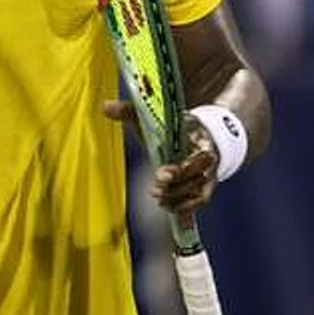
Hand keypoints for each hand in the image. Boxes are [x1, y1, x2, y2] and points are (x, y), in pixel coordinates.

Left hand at [101, 102, 220, 221]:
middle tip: (154, 189)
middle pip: (197, 177)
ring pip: (196, 193)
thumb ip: (130, 113)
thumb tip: (106, 106)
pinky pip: (196, 204)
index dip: (180, 167)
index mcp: (199, 139)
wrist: (197, 137)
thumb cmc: (173, 128)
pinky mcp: (203, 190)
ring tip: (157, 197)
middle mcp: (207, 160)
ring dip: (176, 198)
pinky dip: (182, 208)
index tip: (160, 173)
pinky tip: (166, 206)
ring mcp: (207, 176)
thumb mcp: (155, 119)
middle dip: (176, 185)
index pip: (197, 156)